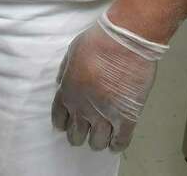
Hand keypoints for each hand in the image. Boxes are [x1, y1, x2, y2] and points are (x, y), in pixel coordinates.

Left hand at [51, 12, 167, 151]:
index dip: (62, 124)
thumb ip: (65, 71)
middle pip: (76, 134)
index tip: (65, 126)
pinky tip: (116, 143)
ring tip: (101, 138)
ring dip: (97, 141)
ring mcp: (105, 115)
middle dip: (78, 135)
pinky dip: (117, 144)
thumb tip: (61, 82)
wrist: (124, 42)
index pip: (59, 117)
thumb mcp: (71, 52)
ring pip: (97, 141)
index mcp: (67, 92)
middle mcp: (82, 108)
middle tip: (83, 133)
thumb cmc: (97, 42)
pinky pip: (120, 140)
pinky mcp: (127, 118)